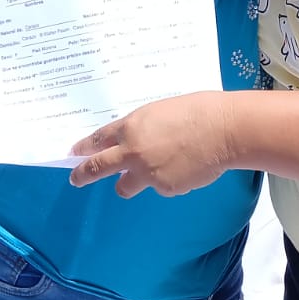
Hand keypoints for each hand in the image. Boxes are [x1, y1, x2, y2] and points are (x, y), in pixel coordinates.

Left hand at [68, 92, 235, 197]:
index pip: (99, 140)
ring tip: (145, 174)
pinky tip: (184, 167)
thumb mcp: (160, 111)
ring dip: (128, 182)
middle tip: (76, 179)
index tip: (75, 153)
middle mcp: (133, 152)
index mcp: (131, 127)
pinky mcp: (165, 189)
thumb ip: (142, 128)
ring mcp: (148, 174)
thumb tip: (135, 142)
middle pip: (97, 168)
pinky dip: (166, 180)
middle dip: (83, 174)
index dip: (85, 147)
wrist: (223, 130)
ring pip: (125, 187)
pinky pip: (159, 187)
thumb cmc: (197, 110)